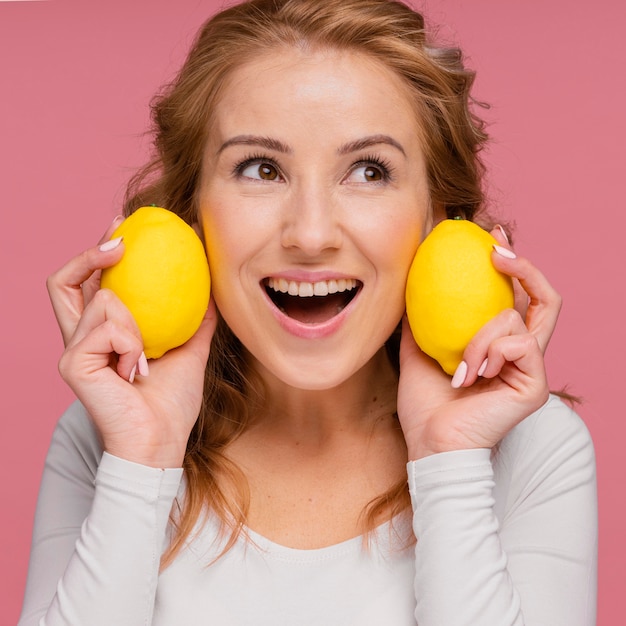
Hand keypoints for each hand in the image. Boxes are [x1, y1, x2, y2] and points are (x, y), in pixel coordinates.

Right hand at [47, 217, 216, 467]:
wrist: (162, 440)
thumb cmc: (172, 401)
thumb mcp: (191, 349)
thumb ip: (197, 318)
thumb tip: (214, 285)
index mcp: (104, 333)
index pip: (91, 284)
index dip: (100, 252)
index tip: (124, 227)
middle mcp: (81, 337)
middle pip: (65, 281)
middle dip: (90, 253)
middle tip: (120, 241)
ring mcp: (73, 350)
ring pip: (102, 300)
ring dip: (136, 322)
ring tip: (146, 358)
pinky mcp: (72, 363)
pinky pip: (107, 326)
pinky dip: (132, 342)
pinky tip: (137, 370)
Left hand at [397, 226, 560, 459]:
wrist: (430, 443)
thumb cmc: (424, 403)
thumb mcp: (417, 349)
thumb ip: (421, 318)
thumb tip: (409, 280)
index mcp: (497, 344)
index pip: (516, 297)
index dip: (512, 264)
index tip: (490, 237)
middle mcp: (519, 352)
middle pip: (543, 298)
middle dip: (524, 266)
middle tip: (495, 249)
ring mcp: (530, 368)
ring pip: (515, 318)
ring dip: (478, 335)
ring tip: (458, 367)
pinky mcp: (535, 384)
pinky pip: (518, 344)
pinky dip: (488, 351)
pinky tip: (470, 376)